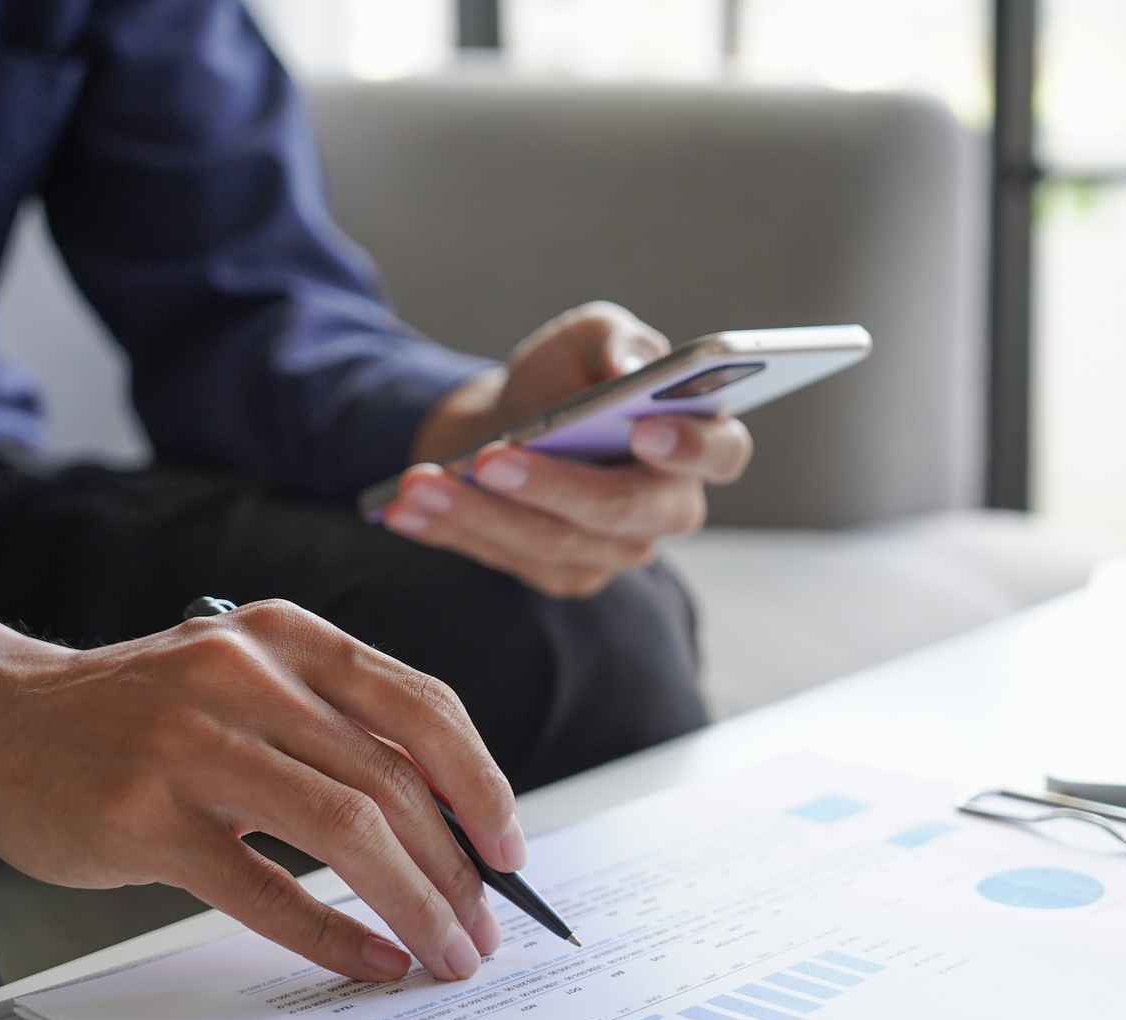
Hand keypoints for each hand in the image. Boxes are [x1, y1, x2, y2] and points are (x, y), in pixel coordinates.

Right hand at [0, 558, 523, 984]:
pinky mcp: (144, 815)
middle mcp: (245, 675)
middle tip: (481, 931)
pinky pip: (264, 887)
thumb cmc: (135, 711)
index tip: (509, 852)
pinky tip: (371, 961)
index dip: (481, 786)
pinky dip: (332, 932)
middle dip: (455, 869)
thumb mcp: (243, 678)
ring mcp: (192, 744)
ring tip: (443, 954)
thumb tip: (448, 820)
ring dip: (413, 904)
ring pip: (346, 830)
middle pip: (393, 781)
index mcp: (285, 637)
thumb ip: (333, 725)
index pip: (421, 708)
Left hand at [384, 302, 752, 597]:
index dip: (691, 448)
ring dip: (478, 513)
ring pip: (552, 544)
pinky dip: (451, 531)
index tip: (643, 430)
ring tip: (420, 481)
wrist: (514, 421)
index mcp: (698, 441)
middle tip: (489, 459)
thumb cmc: (568, 377)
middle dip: (551, 486)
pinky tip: (404, 508)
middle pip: (622, 512)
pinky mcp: (565, 575)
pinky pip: (506, 560)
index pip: (721, 453)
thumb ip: (616, 340)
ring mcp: (617, 551)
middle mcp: (667, 508)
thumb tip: (628, 369)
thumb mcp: (590, 337)